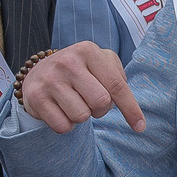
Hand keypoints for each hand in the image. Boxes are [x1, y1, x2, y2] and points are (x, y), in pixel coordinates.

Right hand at [16, 42, 143, 133]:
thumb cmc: (79, 71)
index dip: (131, 108)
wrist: (37, 73)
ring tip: (74, 103)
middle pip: (101, 103)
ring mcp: (50, 79)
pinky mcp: (36, 97)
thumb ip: (118, 78)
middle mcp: (68, 62)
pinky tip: (61, 110)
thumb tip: (133, 110)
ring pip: (82, 116)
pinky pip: (63, 126)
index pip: (116, 85)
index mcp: (88, 50)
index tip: (140, 127)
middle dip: (101, 110)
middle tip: (90, 102)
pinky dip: (67, 125)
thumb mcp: (99, 63)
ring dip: (82, 117)